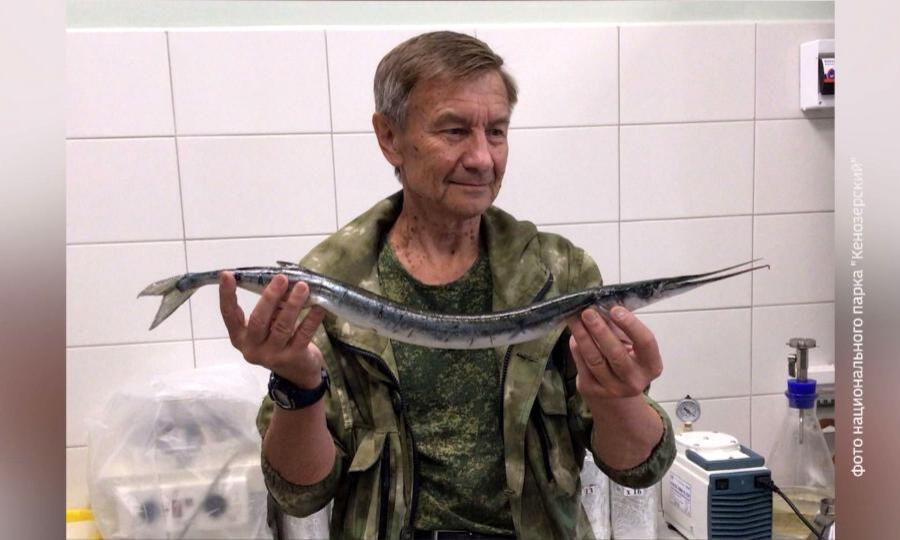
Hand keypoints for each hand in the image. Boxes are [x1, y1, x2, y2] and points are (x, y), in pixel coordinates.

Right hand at [219, 272, 325, 388]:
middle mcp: (252, 348)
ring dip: (293, 304)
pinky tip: (318, 307)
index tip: (227, 275)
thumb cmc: (278, 341)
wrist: (297, 373)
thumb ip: (270, 309)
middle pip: (258, 320)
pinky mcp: (293, 357)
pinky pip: (303, 334)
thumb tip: (281, 283)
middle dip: (270, 297)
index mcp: (240, 337)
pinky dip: (311, 319)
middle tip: (281, 278)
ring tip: (302, 287)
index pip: (229, 314)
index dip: (227, 295)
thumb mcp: (268, 326)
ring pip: (282, 326)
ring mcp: (272, 355)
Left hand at [567, 306, 662, 400]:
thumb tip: (602, 305)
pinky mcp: (592, 390)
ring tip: (575, 319)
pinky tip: (574, 335)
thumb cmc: (624, 358)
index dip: (631, 325)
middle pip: (616, 354)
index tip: (615, 309)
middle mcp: (634, 380)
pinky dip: (576, 347)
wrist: (613, 391)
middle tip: (588, 312)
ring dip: (583, 336)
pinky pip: (582, 365)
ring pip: (595, 360)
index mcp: (651, 365)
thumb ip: (619, 326)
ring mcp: (613, 388)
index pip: (646, 342)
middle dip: (600, 330)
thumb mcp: (629, 343)